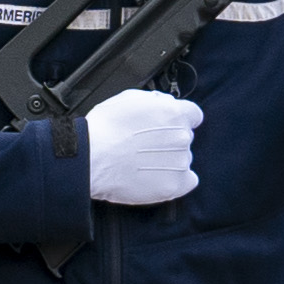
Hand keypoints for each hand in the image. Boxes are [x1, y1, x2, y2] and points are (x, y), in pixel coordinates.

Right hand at [84, 89, 200, 205]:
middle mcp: (181, 136)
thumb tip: (162, 103)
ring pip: (183, 159)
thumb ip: (154, 100)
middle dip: (168, 141)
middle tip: (145, 146)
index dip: (178, 120)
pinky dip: (175, 180)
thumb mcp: (127, 98)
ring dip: (168, 161)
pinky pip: (187, 181)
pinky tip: (156, 177)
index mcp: (173, 113)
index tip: (167, 126)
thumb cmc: (103, 129)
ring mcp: (179, 162)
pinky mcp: (173, 185)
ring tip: (142, 163)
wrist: (91, 159)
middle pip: (185, 138)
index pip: (193, 115)